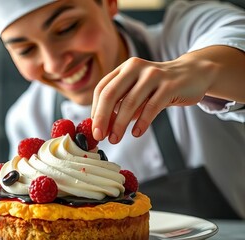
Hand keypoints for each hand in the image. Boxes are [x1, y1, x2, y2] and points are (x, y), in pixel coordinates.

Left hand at [91, 55, 215, 143]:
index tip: (94, 128)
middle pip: (111, 94)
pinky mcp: (170, 86)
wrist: (194, 74)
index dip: (95, 109)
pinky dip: (142, 122)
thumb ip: (121, 105)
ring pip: (130, 102)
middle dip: (102, 117)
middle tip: (99, 135)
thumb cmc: (159, 86)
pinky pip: (152, 107)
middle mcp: (136, 68)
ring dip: (119, 124)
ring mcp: (153, 75)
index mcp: (124, 68)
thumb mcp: (137, 91)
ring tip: (115, 139)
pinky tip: (136, 133)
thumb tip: (103, 127)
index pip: (102, 88)